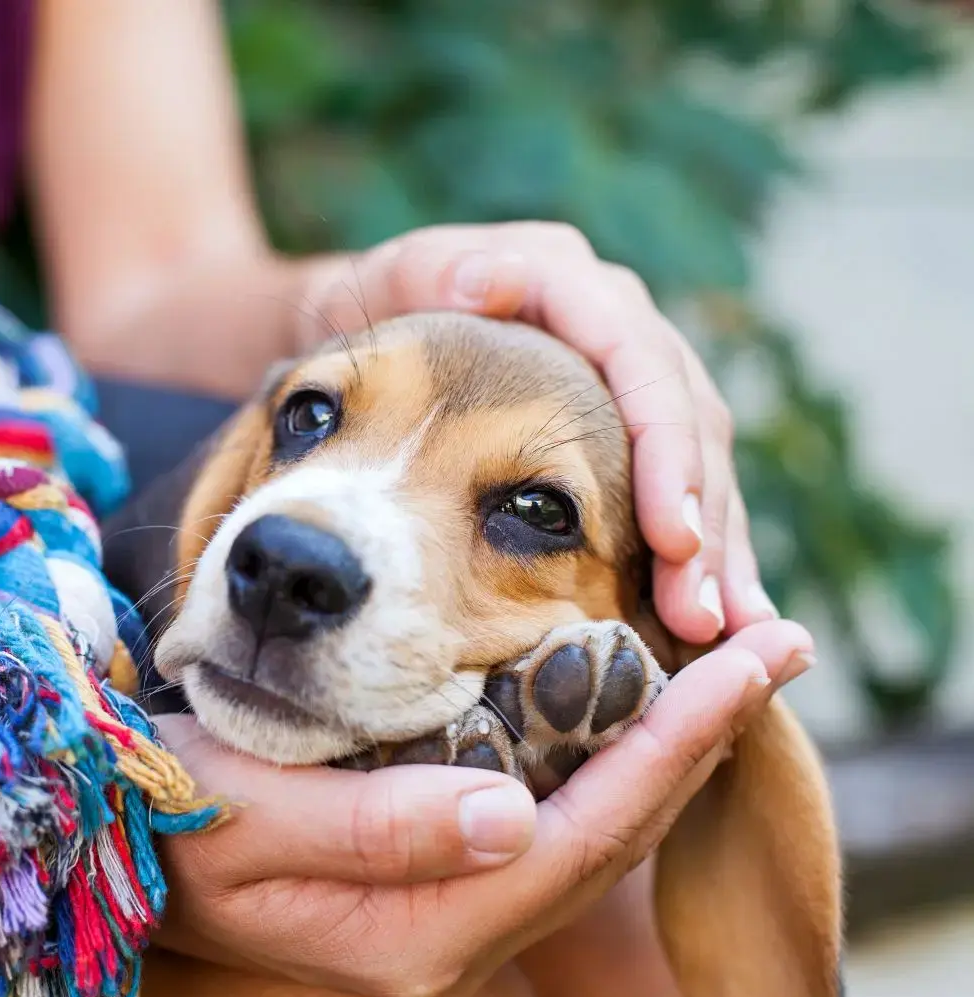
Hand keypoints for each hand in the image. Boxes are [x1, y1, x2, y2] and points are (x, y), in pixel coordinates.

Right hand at [154, 620, 813, 996]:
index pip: (584, 837)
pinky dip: (609, 756)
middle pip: (614, 838)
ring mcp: (453, 913)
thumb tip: (510, 815)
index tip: (745, 659)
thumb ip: (377, 828)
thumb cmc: (173, 821)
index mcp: (419, 937)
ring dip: (670, 747)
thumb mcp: (252, 820)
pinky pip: (555, 820)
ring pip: (596, 831)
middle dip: (702, 740)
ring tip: (733, 666)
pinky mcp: (441, 876)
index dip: (674, 747)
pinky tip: (634, 703)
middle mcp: (455, 938)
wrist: (126, 843)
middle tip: (776, 643)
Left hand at [298, 224, 774, 643]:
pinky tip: (718, 624)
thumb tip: (491, 279)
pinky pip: (679, 492)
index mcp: (568, 279)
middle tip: (700, 612)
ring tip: (722, 631)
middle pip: (687, 421)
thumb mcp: (385, 281)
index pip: (638, 359)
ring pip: (699, 464)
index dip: (663, 448)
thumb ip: (427, 273)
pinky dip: (697, 556)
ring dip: (716, 551)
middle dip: (702, 521)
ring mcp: (630, 379)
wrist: (367, 323)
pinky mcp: (628, 431)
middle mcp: (616, 323)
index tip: (670, 534)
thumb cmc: (374, 307)